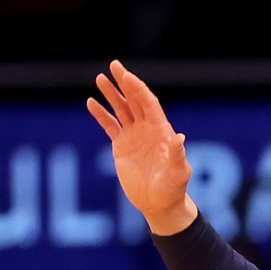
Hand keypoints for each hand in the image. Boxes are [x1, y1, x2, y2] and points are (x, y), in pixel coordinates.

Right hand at [87, 58, 198, 235]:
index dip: (138, 89)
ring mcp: (134, 136)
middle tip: (114, 65)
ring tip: (100, 78)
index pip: (148, 103)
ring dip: (111, 94)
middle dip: (124, 83)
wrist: (159, 204)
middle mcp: (147, 129)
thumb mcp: (179, 174)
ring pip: (121, 109)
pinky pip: (110, 126)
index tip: (126, 76)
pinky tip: (91, 102)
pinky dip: (101, 114)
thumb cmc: (173, 190)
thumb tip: (179, 138)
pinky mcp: (122, 147)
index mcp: (161, 131)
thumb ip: (178, 157)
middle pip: (134, 100)